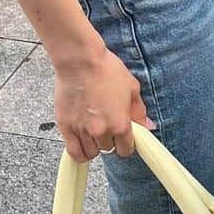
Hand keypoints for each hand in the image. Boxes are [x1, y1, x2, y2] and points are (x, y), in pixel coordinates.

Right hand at [53, 42, 155, 161]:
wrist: (80, 60)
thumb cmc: (106, 69)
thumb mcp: (131, 88)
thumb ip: (139, 111)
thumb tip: (147, 126)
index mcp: (121, 124)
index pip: (126, 150)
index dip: (126, 144)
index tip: (123, 138)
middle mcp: (102, 131)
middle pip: (108, 149)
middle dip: (109, 140)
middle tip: (106, 126)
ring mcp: (82, 130)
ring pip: (91, 152)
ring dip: (94, 145)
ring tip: (93, 132)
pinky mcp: (66, 126)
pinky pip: (74, 152)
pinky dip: (79, 153)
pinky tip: (82, 145)